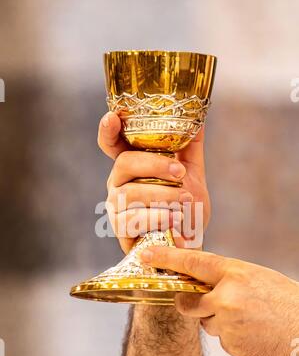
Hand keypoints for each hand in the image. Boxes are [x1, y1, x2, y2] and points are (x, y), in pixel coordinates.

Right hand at [98, 111, 210, 252]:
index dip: (108, 130)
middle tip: (180, 174)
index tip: (112, 117)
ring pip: (131, 192)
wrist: (188, 242)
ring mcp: (116, 206)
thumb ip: (191, 145)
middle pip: (125, 163)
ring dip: (162, 195)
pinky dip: (157, 218)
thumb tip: (199, 113)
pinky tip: (175, 220)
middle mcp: (118, 182)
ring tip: (185, 202)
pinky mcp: (120, 229)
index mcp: (132, 164)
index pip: (112, 143)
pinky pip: (133, 219)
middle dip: (154, 165)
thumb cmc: (186, 207)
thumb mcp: (192, 173)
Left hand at [140, 246, 298, 355]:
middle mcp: (226, 296)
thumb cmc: (285, 302)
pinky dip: (236, 340)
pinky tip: (256, 336)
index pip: (193, 262)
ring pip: (208, 324)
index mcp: (235, 273)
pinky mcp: (233, 346)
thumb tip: (201, 282)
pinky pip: (224, 342)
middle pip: (188, 303)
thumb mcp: (256, 279)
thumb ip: (227, 279)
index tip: (145, 255)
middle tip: (211, 306)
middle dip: (191, 306)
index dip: (167, 258)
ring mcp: (228, 323)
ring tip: (252, 322)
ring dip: (223, 324)